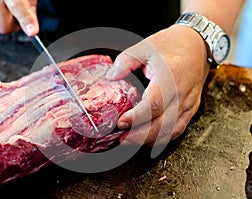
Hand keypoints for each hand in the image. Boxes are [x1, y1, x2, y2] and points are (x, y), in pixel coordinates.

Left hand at [106, 24, 209, 146]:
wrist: (199, 44)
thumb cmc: (171, 44)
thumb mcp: (145, 47)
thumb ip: (125, 61)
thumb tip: (110, 77)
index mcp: (171, 78)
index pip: (154, 104)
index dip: (137, 117)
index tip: (120, 122)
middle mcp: (183, 95)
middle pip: (163, 125)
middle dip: (140, 135)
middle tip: (121, 137)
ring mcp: (189, 104)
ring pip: (171, 132)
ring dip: (150, 140)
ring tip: (130, 140)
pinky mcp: (191, 109)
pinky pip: (177, 130)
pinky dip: (161, 138)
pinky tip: (146, 138)